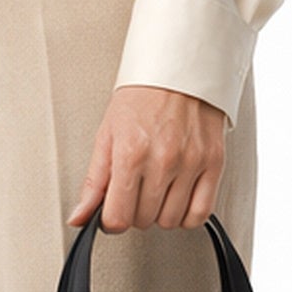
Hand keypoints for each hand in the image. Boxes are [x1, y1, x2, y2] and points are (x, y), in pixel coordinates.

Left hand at [68, 84, 227, 232]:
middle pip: (144, 220)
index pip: (118, 217)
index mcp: (130, 153)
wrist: (178, 70)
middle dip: (135, 212)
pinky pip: (201, 213)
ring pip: (171, 220)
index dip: (111, 221)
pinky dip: (187, 215)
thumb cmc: (140, 99)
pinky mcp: (214, 162)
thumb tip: (78, 218)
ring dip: (160, 213)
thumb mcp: (107, 136)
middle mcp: (163, 160)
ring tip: (156, 191)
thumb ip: (94, 183)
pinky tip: (178, 199)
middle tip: (135, 192)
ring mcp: (191, 163)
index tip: (113, 212)